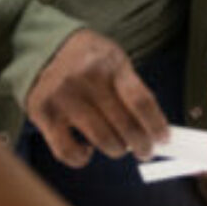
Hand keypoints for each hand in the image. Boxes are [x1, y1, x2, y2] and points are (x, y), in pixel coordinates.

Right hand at [24, 29, 169, 168]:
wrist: (43, 46)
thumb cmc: (88, 59)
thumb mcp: (114, 59)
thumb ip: (132, 89)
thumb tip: (153, 128)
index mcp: (111, 63)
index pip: (141, 101)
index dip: (156, 126)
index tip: (163, 139)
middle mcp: (87, 79)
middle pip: (125, 125)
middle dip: (141, 145)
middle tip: (146, 151)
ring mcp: (63, 97)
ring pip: (101, 140)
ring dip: (116, 150)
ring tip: (119, 147)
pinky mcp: (43, 113)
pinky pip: (67, 151)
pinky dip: (81, 158)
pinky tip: (87, 150)